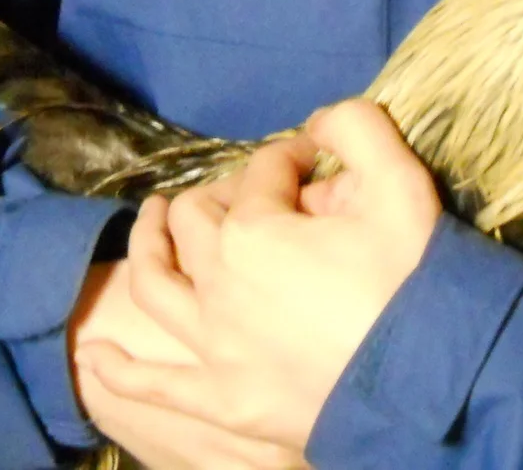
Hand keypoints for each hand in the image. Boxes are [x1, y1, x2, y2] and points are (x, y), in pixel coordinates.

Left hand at [88, 100, 441, 450]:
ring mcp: (214, 346)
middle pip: (197, 220)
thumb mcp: (401, 184)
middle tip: (241, 190)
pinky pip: (155, 385)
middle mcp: (219, 284)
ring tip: (150, 222)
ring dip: (146, 248)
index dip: (287, 156)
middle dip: (218, 193)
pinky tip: (93, 354)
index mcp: (255, 231)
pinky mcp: (223, 399)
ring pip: (157, 286)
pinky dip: (119, 370)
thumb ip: (358, 129)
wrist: (429, 383)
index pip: (260, 174)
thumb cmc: (415, 283)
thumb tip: (321, 122)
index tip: (312, 158)